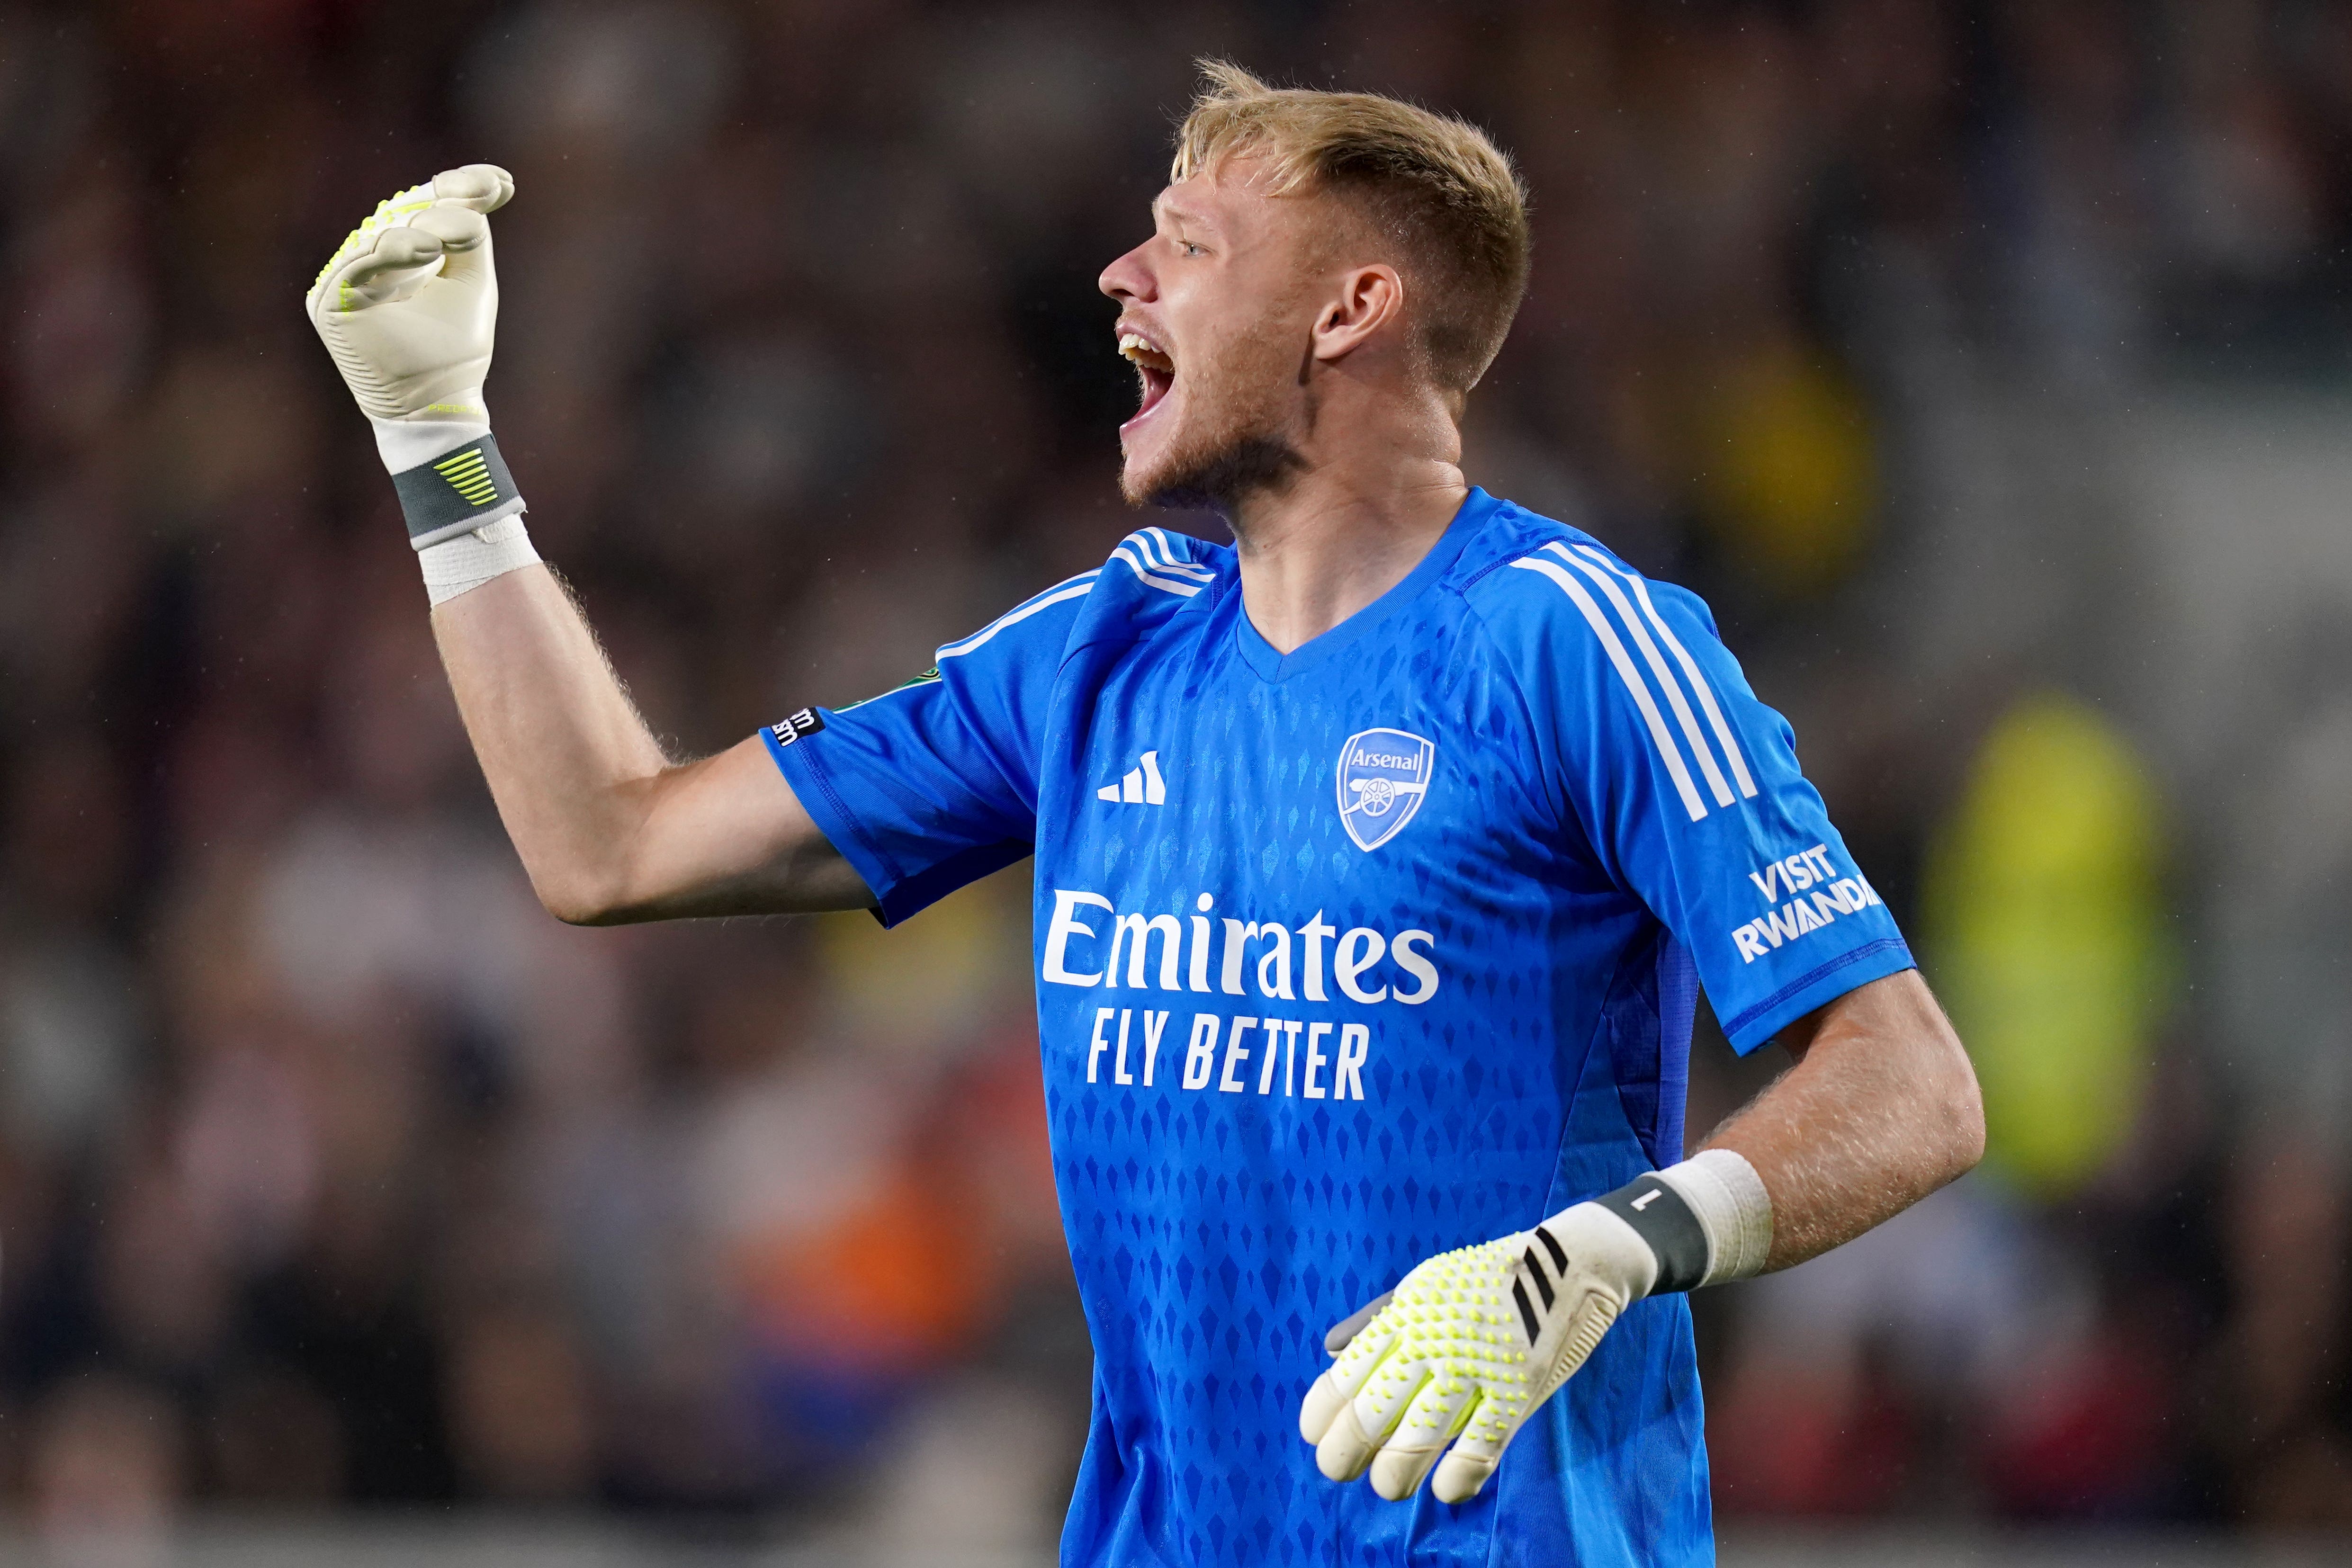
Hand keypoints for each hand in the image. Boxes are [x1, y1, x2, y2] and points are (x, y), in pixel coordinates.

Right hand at [305, 165, 512, 432]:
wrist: (438, 400)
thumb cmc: (454, 347)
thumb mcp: (471, 282)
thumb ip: (472, 236)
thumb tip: (492, 183)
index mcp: (406, 247)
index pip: (428, 204)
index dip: (461, 187)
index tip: (501, 183)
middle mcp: (374, 255)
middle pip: (407, 212)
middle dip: (444, 206)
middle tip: (477, 201)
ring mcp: (350, 276)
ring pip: (382, 235)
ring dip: (418, 229)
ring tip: (447, 238)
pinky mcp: (331, 300)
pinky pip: (357, 267)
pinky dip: (389, 255)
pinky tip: (423, 250)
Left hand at [1298, 1202, 1657, 1503]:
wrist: (1571, 1263)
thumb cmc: (1488, 1279)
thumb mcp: (1425, 1285)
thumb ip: (1377, 1320)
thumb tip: (1329, 1350)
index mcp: (1406, 1314)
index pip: (1347, 1373)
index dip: (1323, 1413)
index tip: (1314, 1435)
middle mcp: (1432, 1341)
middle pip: (1372, 1412)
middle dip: (1344, 1452)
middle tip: (1337, 1469)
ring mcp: (1476, 1368)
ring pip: (1418, 1438)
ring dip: (1393, 1474)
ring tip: (1385, 1485)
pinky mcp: (1518, 1392)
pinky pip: (1479, 1449)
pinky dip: (1457, 1478)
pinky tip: (1444, 1489)